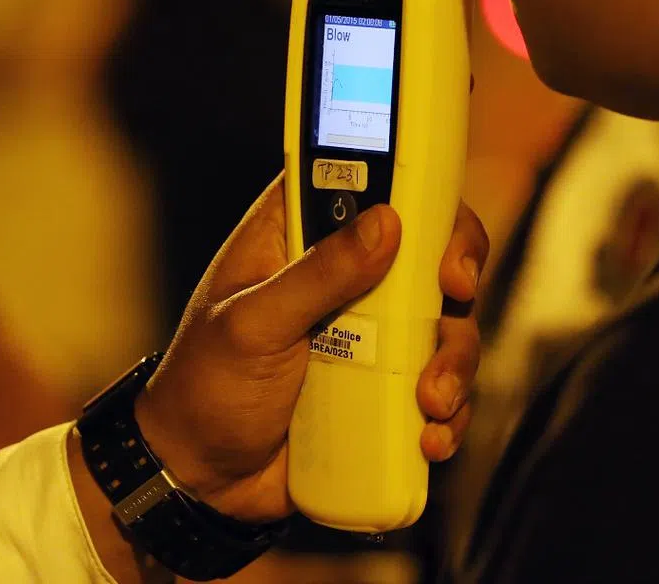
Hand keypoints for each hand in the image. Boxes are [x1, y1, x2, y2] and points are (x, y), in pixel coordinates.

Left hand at [134, 174, 487, 522]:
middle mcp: (345, 276)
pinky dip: (448, 411)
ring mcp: (372, 334)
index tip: (437, 218)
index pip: (370, 181)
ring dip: (455, 358)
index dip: (417, 187)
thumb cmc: (206, 386)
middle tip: (455, 293)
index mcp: (300, 237)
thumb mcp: (253, 324)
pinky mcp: (386, 388)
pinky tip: (431, 437)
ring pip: (446, 321)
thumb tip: (387, 222)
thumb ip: (316, 274)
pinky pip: (440, 385)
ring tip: (430, 402)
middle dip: (457, 269)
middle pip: (428, 246)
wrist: (201, 477)